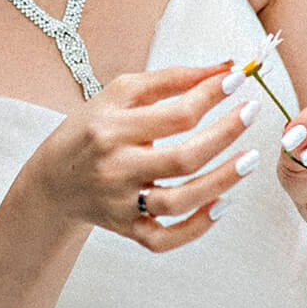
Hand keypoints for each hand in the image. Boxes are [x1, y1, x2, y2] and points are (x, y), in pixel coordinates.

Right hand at [20, 62, 261, 251]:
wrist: (54, 180)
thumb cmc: (92, 128)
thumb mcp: (119, 93)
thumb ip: (170, 79)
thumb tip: (223, 68)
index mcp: (112, 129)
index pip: (176, 114)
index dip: (212, 95)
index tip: (239, 79)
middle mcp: (117, 168)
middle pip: (184, 158)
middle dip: (226, 134)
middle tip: (252, 112)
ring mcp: (122, 203)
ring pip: (180, 201)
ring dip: (222, 181)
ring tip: (250, 160)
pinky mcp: (127, 229)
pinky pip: (165, 239)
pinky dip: (196, 228)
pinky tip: (223, 205)